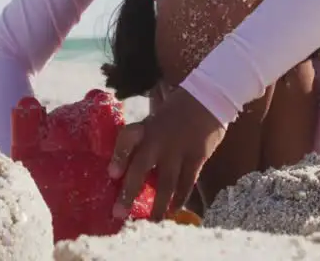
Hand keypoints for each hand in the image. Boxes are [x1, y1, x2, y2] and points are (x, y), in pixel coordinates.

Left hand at [108, 86, 224, 220]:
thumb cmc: (175, 112)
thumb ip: (143, 140)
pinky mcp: (197, 156)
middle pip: (140, 168)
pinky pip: (187, 182)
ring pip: (165, 183)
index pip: (127, 139)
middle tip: (119, 213)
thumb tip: (125, 167)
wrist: (207, 98)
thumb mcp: (154, 120)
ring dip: (158, 204)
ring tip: (152, 221)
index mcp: (145, 127)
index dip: (118, 156)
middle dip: (129, 192)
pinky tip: (175, 209)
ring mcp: (178, 149)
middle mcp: (158, 139)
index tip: (112, 175)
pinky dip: (180, 198)